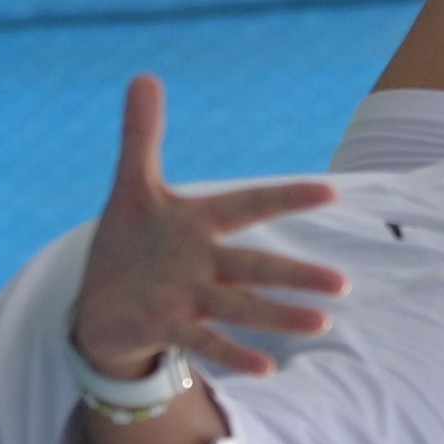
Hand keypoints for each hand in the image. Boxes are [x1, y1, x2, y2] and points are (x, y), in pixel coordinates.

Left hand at [71, 77, 340, 378]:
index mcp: (196, 224)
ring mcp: (187, 298)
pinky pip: (203, 343)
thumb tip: (145, 75)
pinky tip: (266, 369)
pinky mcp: (166, 327)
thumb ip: (143, 135)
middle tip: (343, 283)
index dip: (285, 197)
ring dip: (278, 314)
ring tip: (321, 322)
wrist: (100, 305)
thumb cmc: (128, 245)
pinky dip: (232, 354)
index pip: (247, 205)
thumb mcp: (131, 186)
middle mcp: (200, 263)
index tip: (332, 191)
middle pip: (254, 265)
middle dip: (296, 273)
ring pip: (239, 305)